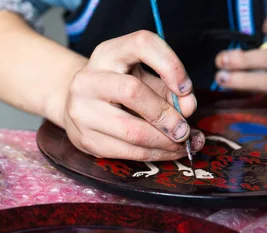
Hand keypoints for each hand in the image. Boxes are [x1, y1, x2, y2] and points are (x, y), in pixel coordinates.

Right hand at [63, 30, 204, 160]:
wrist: (78, 105)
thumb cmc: (117, 88)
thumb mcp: (141, 77)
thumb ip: (168, 88)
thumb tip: (188, 109)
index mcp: (107, 53)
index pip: (142, 44)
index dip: (170, 65)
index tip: (186, 89)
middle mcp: (88, 79)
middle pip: (132, 92)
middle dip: (165, 115)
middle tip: (186, 130)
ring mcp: (82, 111)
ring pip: (131, 131)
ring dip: (164, 142)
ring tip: (183, 145)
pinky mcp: (85, 139)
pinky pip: (126, 151)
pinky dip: (153, 154)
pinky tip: (167, 151)